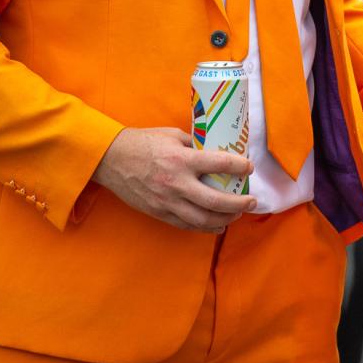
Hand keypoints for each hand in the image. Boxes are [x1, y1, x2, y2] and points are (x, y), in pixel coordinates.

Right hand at [91, 126, 255, 231]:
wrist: (111, 160)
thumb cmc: (142, 142)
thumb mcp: (172, 135)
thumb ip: (194, 145)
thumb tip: (215, 150)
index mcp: (181, 159)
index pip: (219, 164)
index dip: (239, 167)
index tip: (249, 167)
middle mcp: (176, 183)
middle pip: (216, 201)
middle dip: (238, 203)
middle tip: (251, 201)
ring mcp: (167, 201)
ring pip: (203, 219)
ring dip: (225, 219)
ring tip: (237, 215)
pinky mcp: (159, 212)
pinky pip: (186, 225)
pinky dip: (204, 227)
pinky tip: (216, 225)